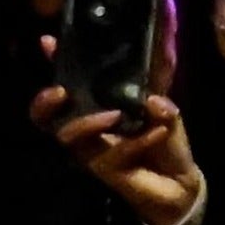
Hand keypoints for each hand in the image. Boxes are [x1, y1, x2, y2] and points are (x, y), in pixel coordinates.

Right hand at [32, 62, 201, 224]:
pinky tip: (159, 131)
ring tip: (116, 115)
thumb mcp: (167, 113)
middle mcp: (87, 129)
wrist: (180, 182)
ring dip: (88, 122)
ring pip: (68, 136)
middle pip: (45, 117)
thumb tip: (152, 100)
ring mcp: (92, 150)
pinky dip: (137, 141)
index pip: (69, 84)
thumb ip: (161, 102)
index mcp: (98, 108)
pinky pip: (112, 154)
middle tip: (61, 91)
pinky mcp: (105, 170)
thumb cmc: (165, 142)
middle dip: (44, 102)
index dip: (57, 64)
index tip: (50, 42)